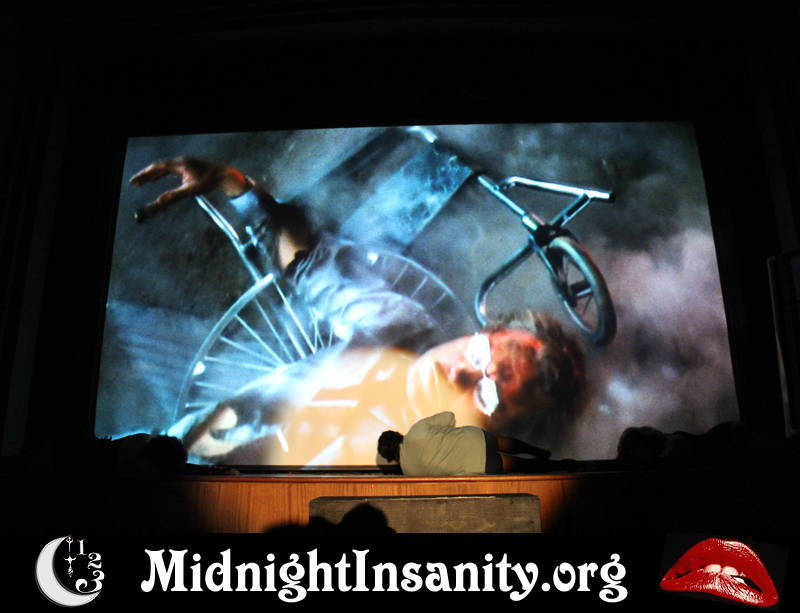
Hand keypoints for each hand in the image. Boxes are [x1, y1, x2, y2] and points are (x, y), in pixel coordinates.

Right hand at [129, 156, 249, 221]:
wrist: (226, 175)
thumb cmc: (210, 182)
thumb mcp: (192, 191)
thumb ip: (175, 196)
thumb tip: (160, 202)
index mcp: (180, 164)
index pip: (157, 168)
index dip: (145, 175)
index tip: (135, 181)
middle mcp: (181, 161)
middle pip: (159, 167)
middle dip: (146, 175)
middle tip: (135, 183)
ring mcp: (185, 162)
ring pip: (164, 168)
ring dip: (153, 175)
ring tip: (142, 182)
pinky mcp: (189, 166)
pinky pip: (171, 169)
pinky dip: (162, 174)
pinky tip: (158, 179)